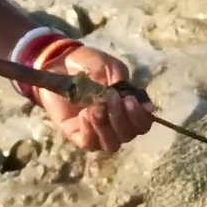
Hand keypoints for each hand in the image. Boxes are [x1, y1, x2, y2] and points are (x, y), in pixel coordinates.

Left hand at [32, 45, 154, 152]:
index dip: (140, 118)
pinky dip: (90, 131)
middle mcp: (115, 125)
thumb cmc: (89, 64)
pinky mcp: (77, 134)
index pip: (142, 125)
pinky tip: (84, 114)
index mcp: (128, 109)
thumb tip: (147, 106)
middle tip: (111, 98)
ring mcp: (96, 132)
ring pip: (111, 144)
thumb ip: (125, 86)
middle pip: (128, 136)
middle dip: (121, 119)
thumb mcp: (110, 68)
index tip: (130, 100)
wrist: (59, 62)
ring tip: (96, 107)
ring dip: (106, 126)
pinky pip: (89, 144)